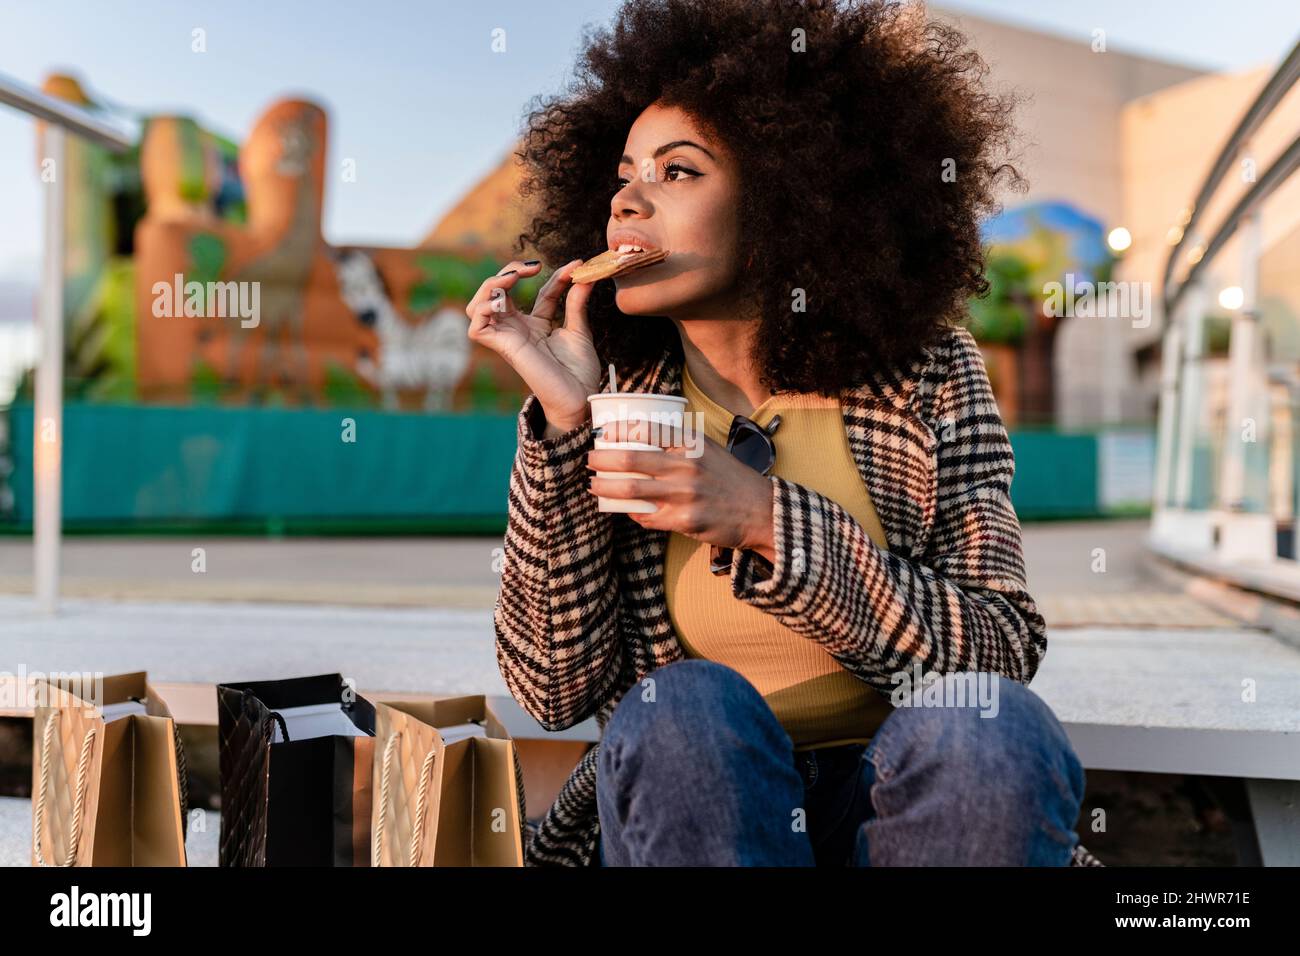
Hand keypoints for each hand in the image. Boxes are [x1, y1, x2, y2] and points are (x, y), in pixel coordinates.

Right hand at [466, 258, 600, 431]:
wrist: (580, 396)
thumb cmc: (578, 371)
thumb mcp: (579, 328)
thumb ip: (575, 301)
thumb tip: (583, 274)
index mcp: (534, 324)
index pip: (534, 290)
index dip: (553, 275)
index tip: (575, 266)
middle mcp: (516, 329)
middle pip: (495, 291)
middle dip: (509, 270)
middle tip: (533, 267)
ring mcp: (507, 338)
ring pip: (477, 305)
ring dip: (489, 285)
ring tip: (512, 278)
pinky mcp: (503, 348)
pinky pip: (476, 327)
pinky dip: (483, 307)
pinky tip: (502, 299)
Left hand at [587, 419, 776, 561]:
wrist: (761, 510)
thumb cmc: (731, 479)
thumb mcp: (710, 450)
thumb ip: (680, 444)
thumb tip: (642, 439)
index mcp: (692, 444)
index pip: (647, 430)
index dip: (619, 430)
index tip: (603, 433)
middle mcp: (687, 466)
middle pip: (631, 459)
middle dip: (602, 460)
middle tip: (589, 460)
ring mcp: (685, 495)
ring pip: (632, 490)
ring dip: (607, 488)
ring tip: (595, 486)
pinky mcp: (685, 520)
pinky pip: (648, 517)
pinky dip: (634, 513)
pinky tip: (627, 510)